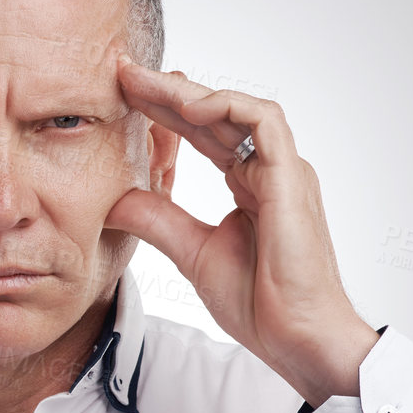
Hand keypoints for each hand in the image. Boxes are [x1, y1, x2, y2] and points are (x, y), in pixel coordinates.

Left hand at [104, 54, 378, 407]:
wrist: (298, 339)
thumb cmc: (261, 305)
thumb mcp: (193, 253)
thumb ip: (159, 221)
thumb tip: (114, 200)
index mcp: (250, 185)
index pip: (204, 135)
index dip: (164, 112)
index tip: (123, 97)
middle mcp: (270, 171)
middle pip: (216, 116)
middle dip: (168, 92)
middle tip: (123, 74)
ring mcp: (285, 172)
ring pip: (239, 109)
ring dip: (193, 93)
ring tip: (147, 85)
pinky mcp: (292, 178)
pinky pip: (264, 121)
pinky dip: (228, 107)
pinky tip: (190, 107)